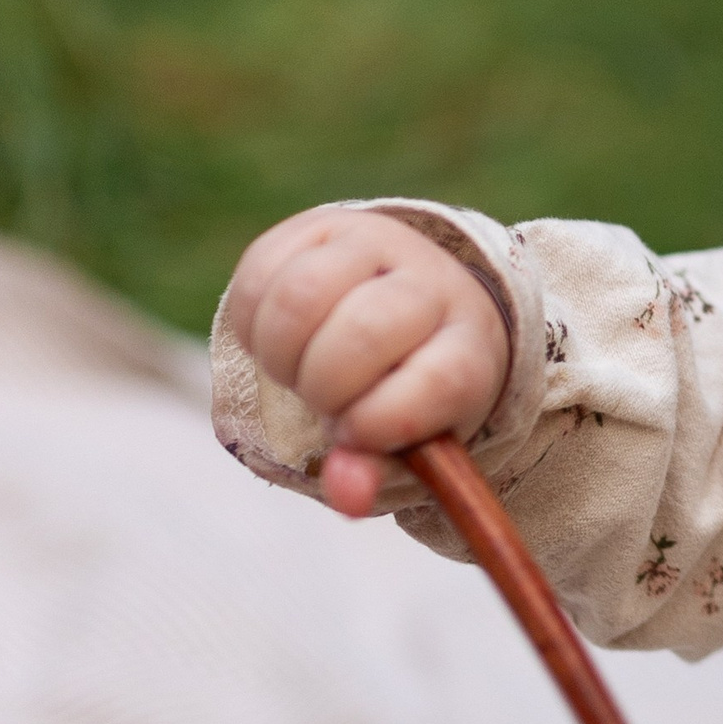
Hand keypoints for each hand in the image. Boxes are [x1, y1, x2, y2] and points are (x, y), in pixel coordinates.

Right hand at [229, 206, 509, 520]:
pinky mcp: (320, 226)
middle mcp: (431, 284)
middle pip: (365, 331)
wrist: (409, 304)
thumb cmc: (404, 390)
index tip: (356, 433)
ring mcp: (377, 244)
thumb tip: (346, 497)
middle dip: (325, 384)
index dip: (385, 420)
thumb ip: (377, 471)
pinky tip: (274, 338)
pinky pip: (261, 270)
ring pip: (302, 294)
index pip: (440, 380)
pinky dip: (253, 321)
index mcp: (469, 347)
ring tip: (295, 369)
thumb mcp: (406, 440)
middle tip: (322, 399)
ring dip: (281, 353)